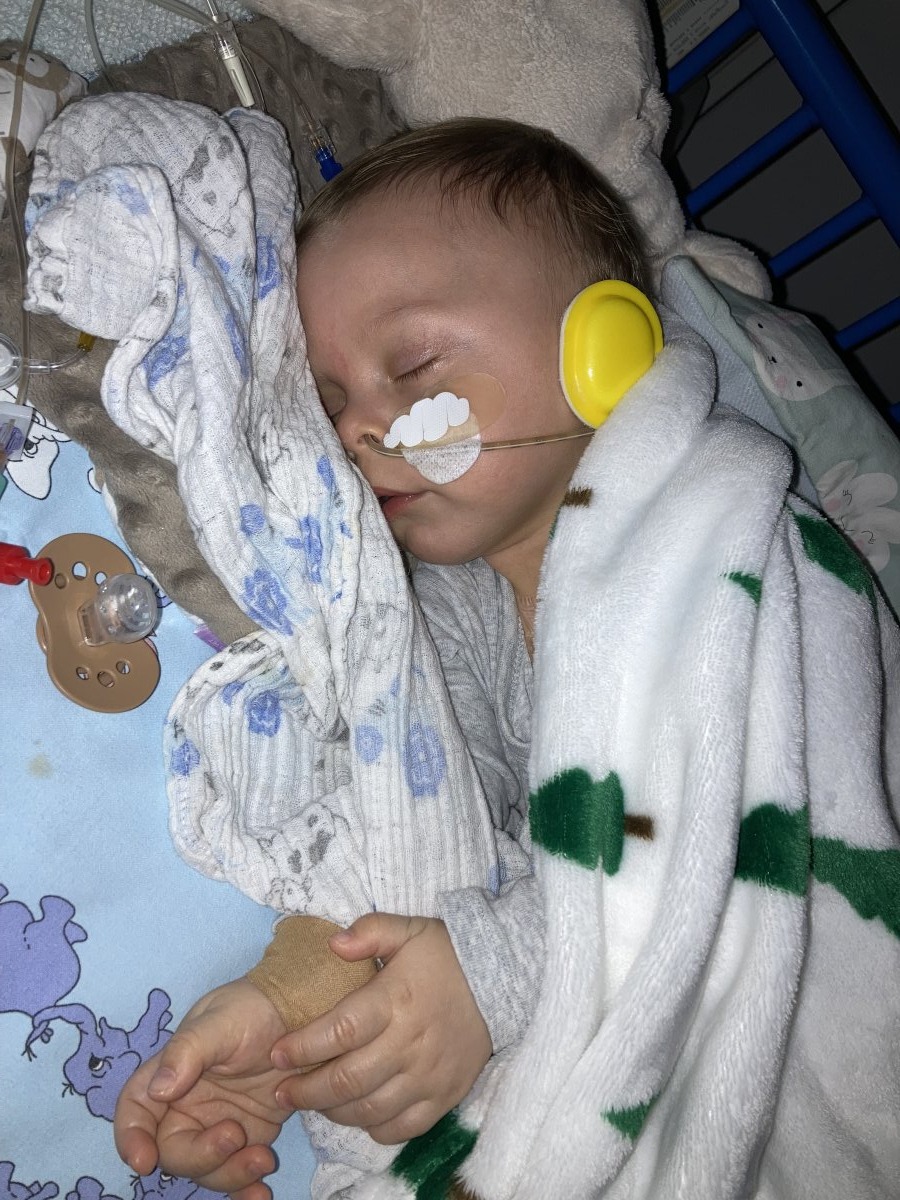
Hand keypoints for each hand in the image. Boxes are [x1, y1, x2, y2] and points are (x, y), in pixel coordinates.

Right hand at [114, 978, 294, 1199]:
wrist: (301, 1013)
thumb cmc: (253, 1008)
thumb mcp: (220, 1020)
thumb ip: (188, 1051)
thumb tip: (159, 1090)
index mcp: (171, 1074)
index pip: (136, 1109)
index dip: (131, 1138)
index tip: (144, 1160)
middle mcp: (188, 1106)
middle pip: (171, 1151)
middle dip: (198, 1156)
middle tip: (234, 1136)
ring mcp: (216, 1124)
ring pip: (205, 1169)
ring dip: (229, 1173)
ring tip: (263, 1157)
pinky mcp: (247, 1138)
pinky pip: (236, 1173)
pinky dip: (244, 1188)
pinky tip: (260, 1193)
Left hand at [271, 914, 491, 1144]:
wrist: (503, 979)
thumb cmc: (446, 954)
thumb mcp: (408, 929)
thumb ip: (369, 931)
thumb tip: (332, 944)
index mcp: (394, 1001)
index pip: (338, 1032)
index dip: (302, 1047)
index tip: (276, 1053)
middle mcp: (410, 1043)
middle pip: (347, 1080)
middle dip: (306, 1090)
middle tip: (282, 1090)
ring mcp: (429, 1076)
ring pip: (370, 1110)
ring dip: (333, 1112)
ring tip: (313, 1103)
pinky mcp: (445, 1097)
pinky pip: (401, 1128)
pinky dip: (373, 1127)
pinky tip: (357, 1113)